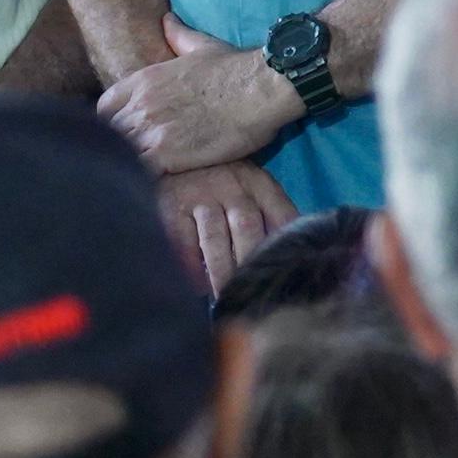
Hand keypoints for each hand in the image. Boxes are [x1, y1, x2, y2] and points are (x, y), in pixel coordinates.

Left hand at [97, 17, 298, 176]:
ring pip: (120, 154)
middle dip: (120, 145)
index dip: (112, 121)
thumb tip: (167, 19)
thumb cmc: (236, 68)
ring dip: (131, 164)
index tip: (127, 131)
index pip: (103, 107)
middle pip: (109, 133)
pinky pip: (139, 172)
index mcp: (144, 80)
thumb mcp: (202, 46)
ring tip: (146, 174)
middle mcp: (140, 103)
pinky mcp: (166, 154)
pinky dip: (144, 179)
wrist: (261, 88)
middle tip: (139, 156)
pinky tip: (157, 182)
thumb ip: (178, 36)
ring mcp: (151, 129)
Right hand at [157, 161, 295, 296]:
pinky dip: (191, 268)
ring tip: (225, 297)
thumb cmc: (221, 185)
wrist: (175, 160)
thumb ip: (270, 216)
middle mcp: (232, 186)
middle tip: (249, 293)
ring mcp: (200, 194)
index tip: (283, 272)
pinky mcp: (172, 206)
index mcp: (258, 183)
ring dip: (221, 273)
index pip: (281, 214)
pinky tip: (197, 286)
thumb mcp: (250, 189)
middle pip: (247, 229)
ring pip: (215, 240)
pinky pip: (184, 243)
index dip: (284, 244)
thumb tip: (285, 257)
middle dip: (248, 264)